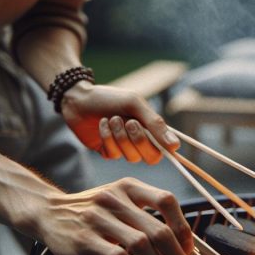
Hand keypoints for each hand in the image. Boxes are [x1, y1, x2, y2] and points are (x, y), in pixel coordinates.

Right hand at [27, 177, 195, 254]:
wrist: (48, 212)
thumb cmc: (91, 210)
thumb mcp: (118, 199)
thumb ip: (144, 215)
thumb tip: (179, 244)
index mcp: (128, 187)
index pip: (166, 200)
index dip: (183, 227)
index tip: (189, 249)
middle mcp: (115, 199)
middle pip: (159, 229)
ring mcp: (99, 219)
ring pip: (141, 244)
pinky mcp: (85, 239)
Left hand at [60, 81, 179, 163]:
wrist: (79, 99)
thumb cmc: (109, 98)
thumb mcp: (134, 105)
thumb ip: (155, 125)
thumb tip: (175, 147)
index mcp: (150, 127)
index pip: (165, 148)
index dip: (166, 149)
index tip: (164, 145)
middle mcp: (139, 139)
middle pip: (151, 156)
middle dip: (139, 140)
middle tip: (129, 122)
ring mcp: (123, 147)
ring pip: (131, 157)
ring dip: (120, 136)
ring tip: (111, 118)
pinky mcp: (108, 151)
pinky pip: (114, 154)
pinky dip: (108, 138)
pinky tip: (101, 124)